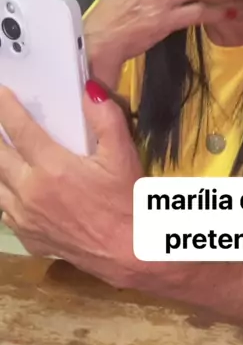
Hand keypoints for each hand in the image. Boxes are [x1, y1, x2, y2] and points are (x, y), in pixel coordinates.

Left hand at [0, 82, 142, 287]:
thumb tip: (89, 90)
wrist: (129, 254)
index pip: (19, 129)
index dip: (5, 108)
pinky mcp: (28, 237)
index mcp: (52, 167)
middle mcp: (30, 191)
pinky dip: (5, 195)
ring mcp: (25, 218)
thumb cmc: (127, 201)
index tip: (0, 92)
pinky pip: (5, 212)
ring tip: (4, 153)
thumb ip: (106, 118)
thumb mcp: (123, 155)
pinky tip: (14, 189)